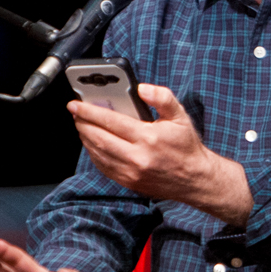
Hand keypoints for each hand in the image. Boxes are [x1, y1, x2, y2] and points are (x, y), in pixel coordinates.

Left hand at [69, 83, 252, 225]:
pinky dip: (93, 154)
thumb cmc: (186, 146)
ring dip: (85, 138)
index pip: (110, 121)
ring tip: (82, 126)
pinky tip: (93, 144)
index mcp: (148, 138)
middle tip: (76, 113)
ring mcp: (131, 173)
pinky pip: (103, 167)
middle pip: (98, 138)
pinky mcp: (128, 182)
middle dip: (82, 123)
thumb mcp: (180, 116)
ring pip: (97, 154)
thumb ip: (162, 97)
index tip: (76, 105)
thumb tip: (142, 88)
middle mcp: (137, 157)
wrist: (195, 179)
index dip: (89, 112)